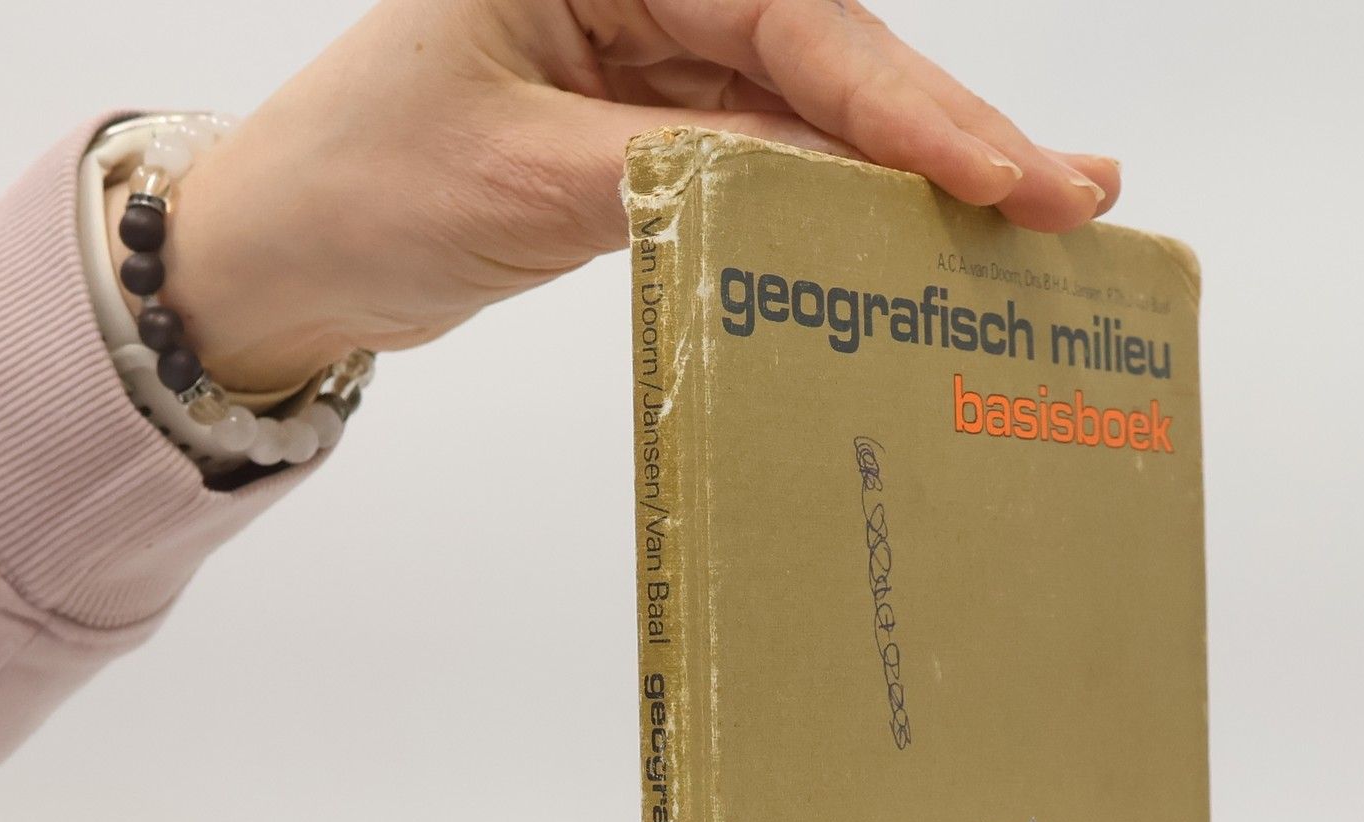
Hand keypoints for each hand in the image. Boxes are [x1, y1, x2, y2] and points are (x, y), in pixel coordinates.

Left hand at [141, 0, 1121, 393]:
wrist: (288, 255)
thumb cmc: (360, 186)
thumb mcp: (523, 178)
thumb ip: (683, 176)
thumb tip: (835, 197)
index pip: (791, 24)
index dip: (906, 107)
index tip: (1002, 176)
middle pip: (833, 60)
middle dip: (950, 135)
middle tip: (1075, 196)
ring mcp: (661, 60)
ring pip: (823, 117)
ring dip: (921, 177)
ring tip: (1038, 221)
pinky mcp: (661, 133)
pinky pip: (780, 166)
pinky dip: (850, 210)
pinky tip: (925, 240)